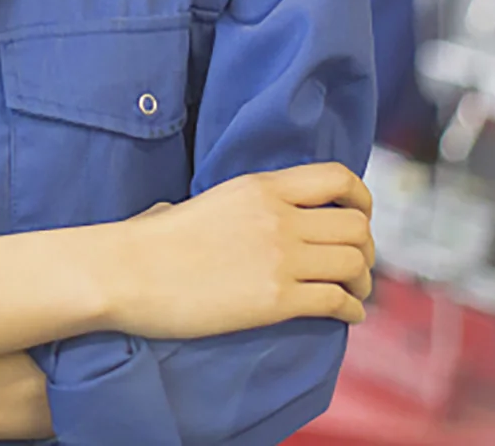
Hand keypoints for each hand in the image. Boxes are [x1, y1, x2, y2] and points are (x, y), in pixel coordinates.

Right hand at [101, 162, 373, 338]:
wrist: (129, 271)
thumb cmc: (154, 239)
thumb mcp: (205, 200)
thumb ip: (239, 206)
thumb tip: (242, 217)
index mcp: (259, 186)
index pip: (337, 178)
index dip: (362, 199)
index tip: (360, 216)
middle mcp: (277, 217)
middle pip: (356, 226)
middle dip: (366, 248)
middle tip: (356, 265)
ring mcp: (279, 259)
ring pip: (355, 264)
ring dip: (363, 282)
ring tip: (354, 292)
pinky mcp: (276, 301)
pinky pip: (337, 302)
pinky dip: (351, 311)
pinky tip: (345, 315)